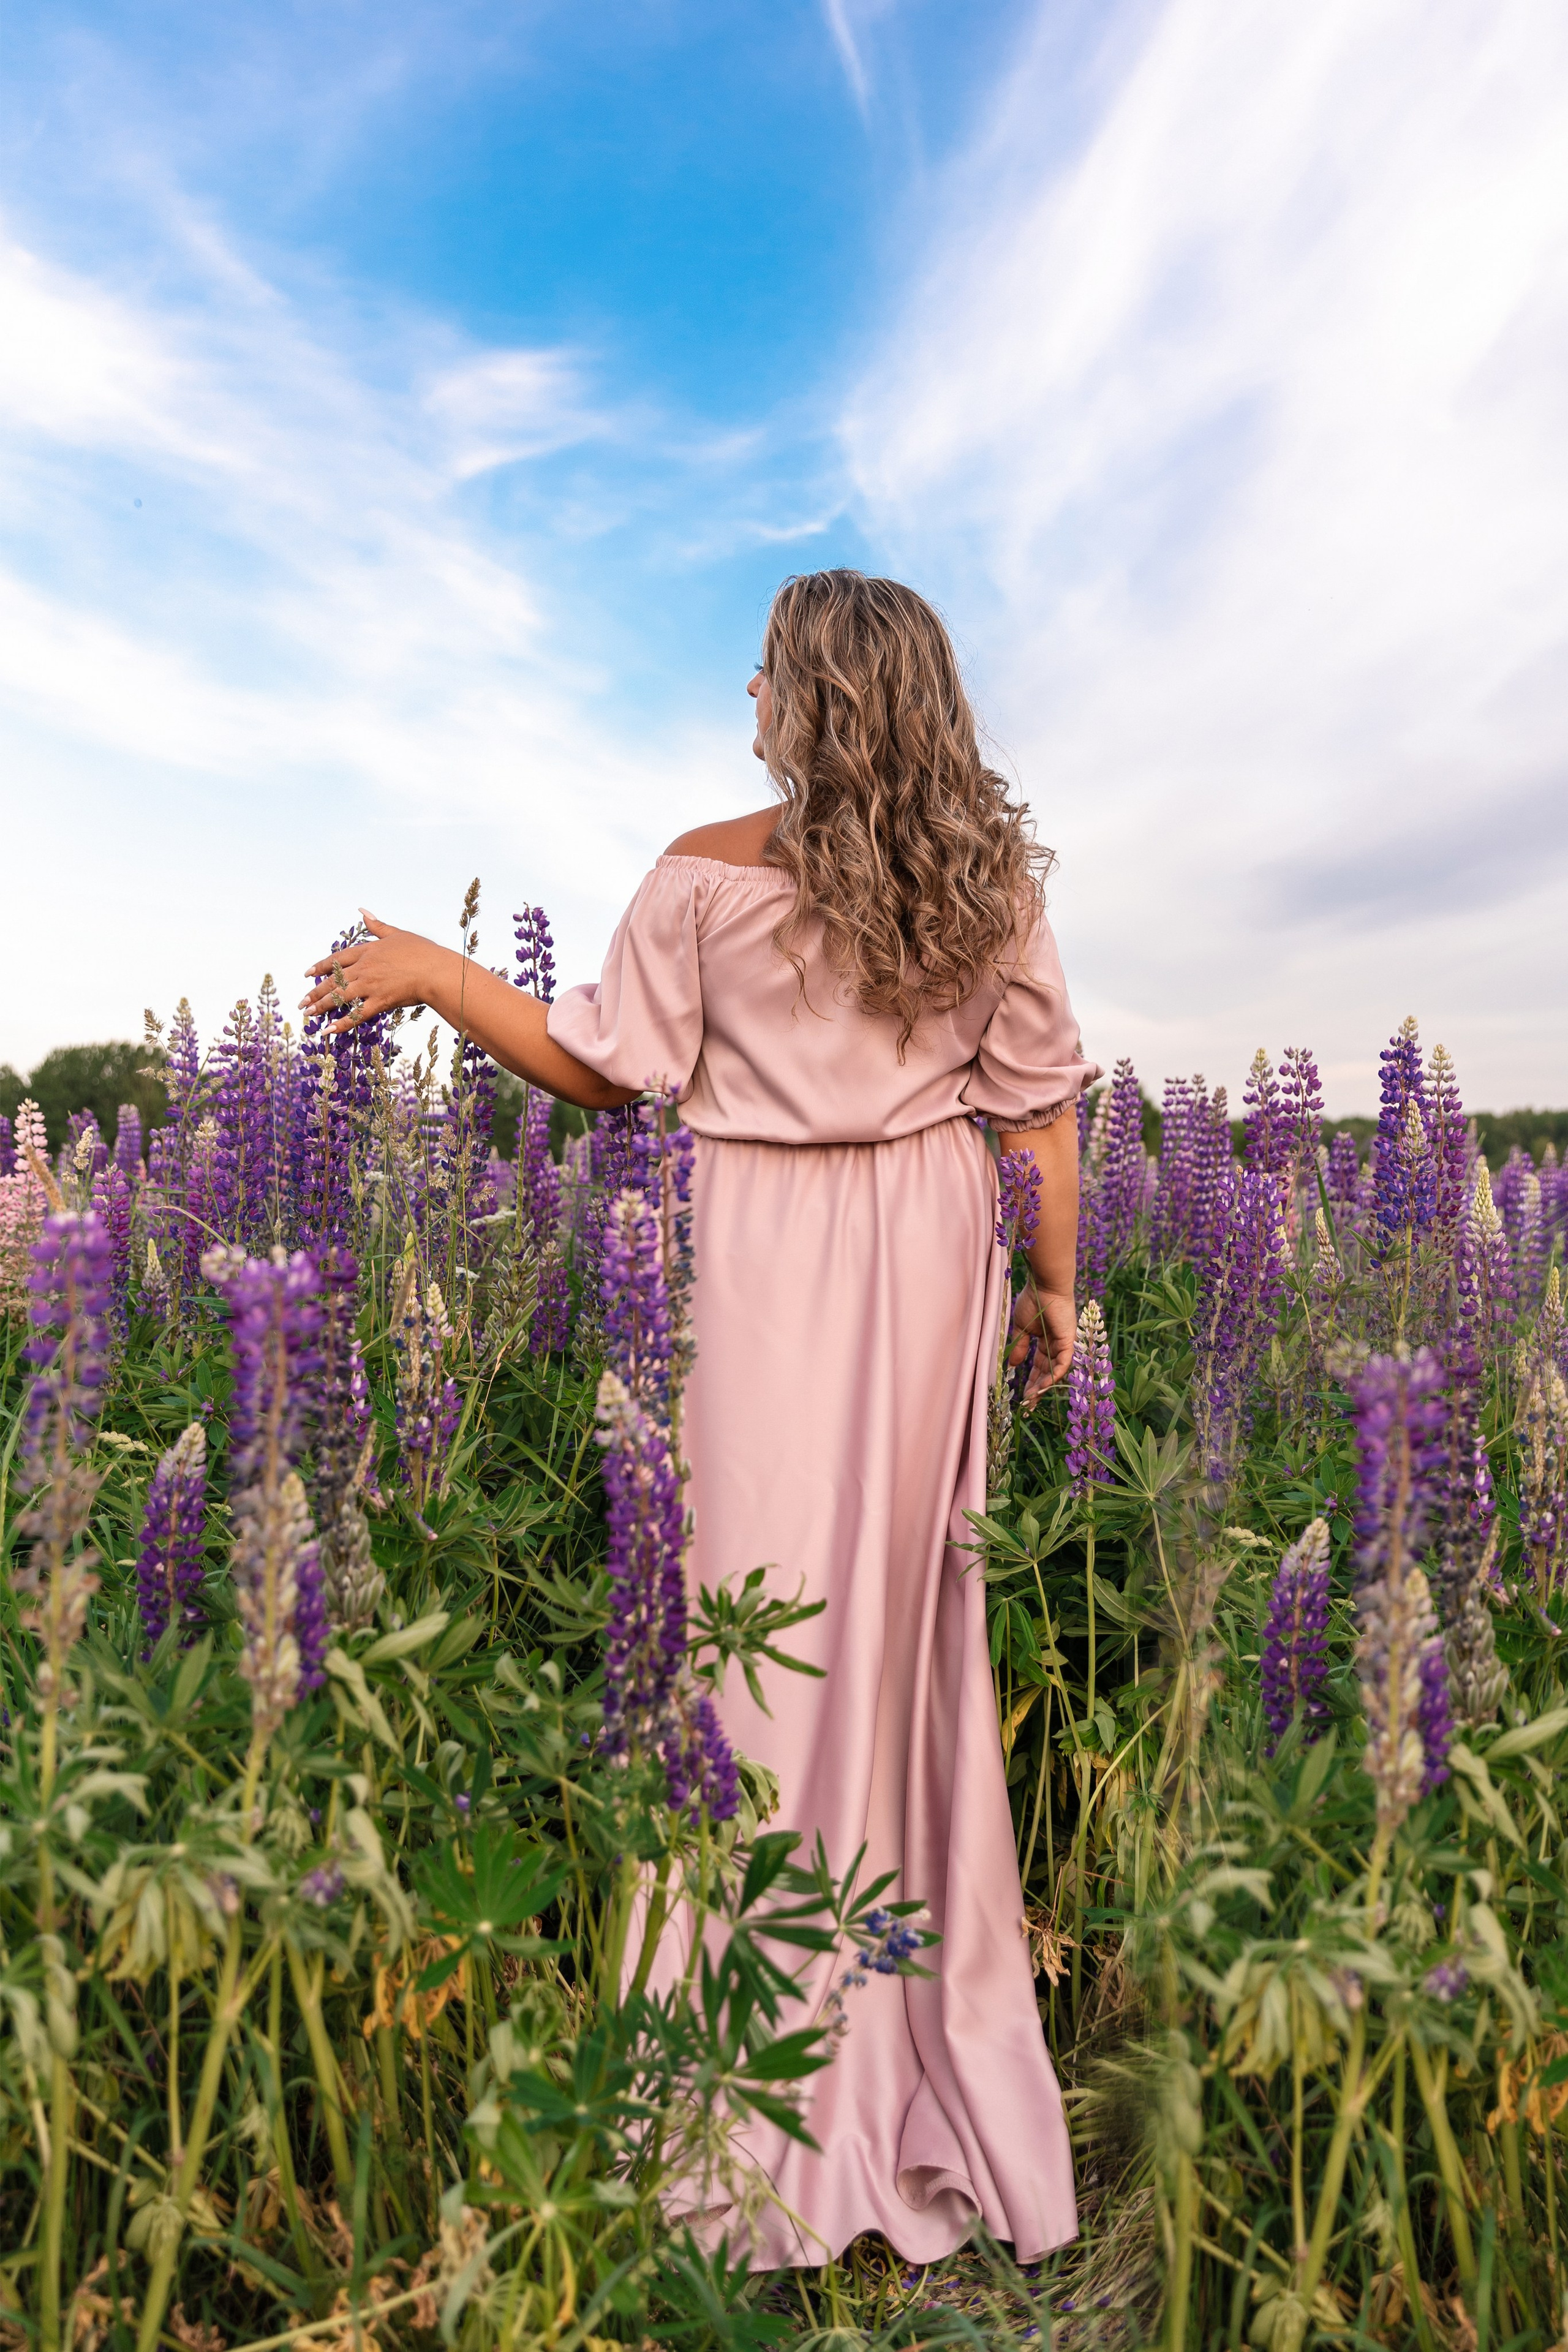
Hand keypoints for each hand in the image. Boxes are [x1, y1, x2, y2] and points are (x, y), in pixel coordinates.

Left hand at [301, 911, 439, 1032]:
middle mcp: (364, 968)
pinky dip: (341, 1023)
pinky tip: (328, 1029)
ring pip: (339, 997)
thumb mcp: (397, 934)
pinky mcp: (380, 1002)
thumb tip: (361, 911)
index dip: (320, 967)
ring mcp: (370, 986)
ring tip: (307, 1014)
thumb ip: (377, 925)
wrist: (436, 971)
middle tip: (301, 1002)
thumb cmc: (422, 951)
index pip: (337, 959)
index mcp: (367, 951)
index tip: (308, 974)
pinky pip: (356, 1015)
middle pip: (333, 980)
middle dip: (315, 992)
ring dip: (320, 1006)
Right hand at [1007, 1285, 1075, 1407]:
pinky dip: (1054, 1375)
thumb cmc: (1033, 1301)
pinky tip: (1043, 1386)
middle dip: (1037, 1389)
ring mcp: (1064, 1344)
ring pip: (1055, 1371)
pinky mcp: (1069, 1341)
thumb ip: (1019, 1348)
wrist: (1044, 1285)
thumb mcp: (1022, 1329)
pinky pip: (1063, 1363)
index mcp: (1045, 1341)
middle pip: (1047, 1372)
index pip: (1039, 1366)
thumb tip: (1012, 1366)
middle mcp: (1056, 1345)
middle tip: (1028, 1405)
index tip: (1023, 1396)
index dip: (1031, 1381)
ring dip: (1044, 1385)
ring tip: (1032, 1399)